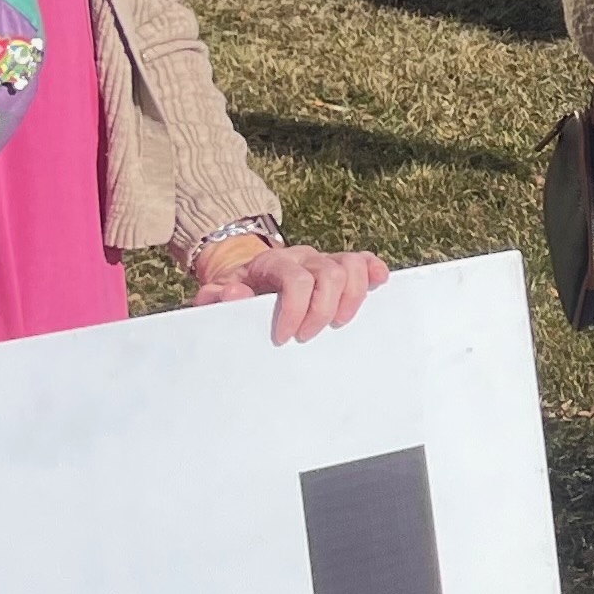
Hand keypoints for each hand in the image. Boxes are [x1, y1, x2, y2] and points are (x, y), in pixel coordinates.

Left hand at [192, 241, 387, 343]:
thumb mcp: (214, 295)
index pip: (296, 280)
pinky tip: (379, 284)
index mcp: (272, 262)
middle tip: (308, 337)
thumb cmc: (233, 291)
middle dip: (323, 310)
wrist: (245, 276)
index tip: (284, 337)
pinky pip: (363, 259)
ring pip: (351, 265)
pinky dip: (374, 270)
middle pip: (330, 273)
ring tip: (338, 323)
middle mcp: (302, 256)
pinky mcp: (338, 265)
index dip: (295, 310)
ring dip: (352, 297)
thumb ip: (215, 297)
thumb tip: (235, 294)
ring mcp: (323, 258)